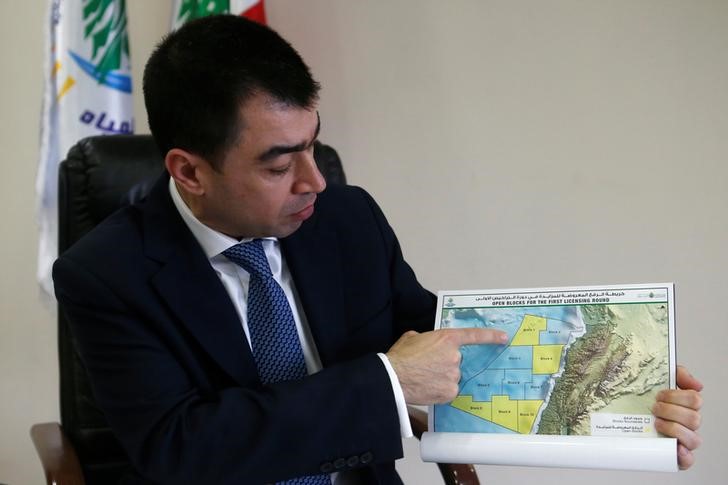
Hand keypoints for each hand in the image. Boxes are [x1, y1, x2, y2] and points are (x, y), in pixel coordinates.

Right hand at [386, 328, 507, 404]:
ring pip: (453, 376)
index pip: (474, 336)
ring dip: (442, 377)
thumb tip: (428, 343)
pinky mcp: (450, 392)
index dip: (491, 336)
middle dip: (445, 363)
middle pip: (457, 360)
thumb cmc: (400, 357)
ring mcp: (454, 375)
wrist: (393, 378)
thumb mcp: (413, 337)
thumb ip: (427, 338)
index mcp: (447, 338)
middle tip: (428, 366)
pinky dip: (440, 390)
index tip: (503, 338)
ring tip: (424, 377)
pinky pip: (449, 390)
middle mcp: (455, 357)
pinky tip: (427, 387)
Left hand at [652, 365, 703, 469]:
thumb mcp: (657, 377)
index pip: (696, 400)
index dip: (677, 396)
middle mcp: (687, 423)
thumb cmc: (642, 398)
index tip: (659, 394)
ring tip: (656, 423)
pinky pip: (688, 460)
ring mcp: (682, 440)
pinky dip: (684, 455)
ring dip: (674, 429)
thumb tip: (696, 384)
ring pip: (694, 439)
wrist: (618, 413)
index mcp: (685, 405)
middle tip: (654, 408)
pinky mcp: (675, 455)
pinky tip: (674, 448)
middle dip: (671, 411)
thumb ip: (677, 373)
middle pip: (694, 419)